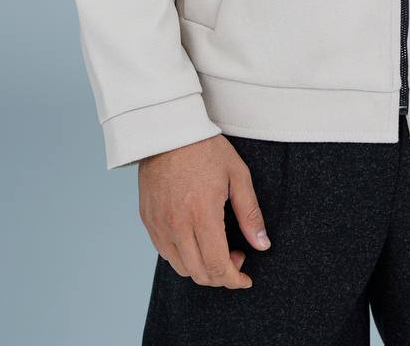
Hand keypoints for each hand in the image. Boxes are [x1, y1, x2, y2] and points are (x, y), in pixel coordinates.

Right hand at [138, 134, 270, 288]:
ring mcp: (159, 224)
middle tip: (235, 256)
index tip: (245, 277)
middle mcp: (177, 225)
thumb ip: (250, 213)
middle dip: (221, 275)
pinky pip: (165, 252)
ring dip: (201, 267)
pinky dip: (182, 255)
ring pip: (181, 267)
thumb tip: (262, 245)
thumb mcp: (237, 175)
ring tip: (216, 246)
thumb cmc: (205, 148)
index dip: (234, 280)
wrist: (168, 130)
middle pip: (198, 273)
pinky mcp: (148, 220)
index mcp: (202, 214)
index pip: (217, 266)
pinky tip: (195, 238)